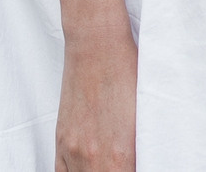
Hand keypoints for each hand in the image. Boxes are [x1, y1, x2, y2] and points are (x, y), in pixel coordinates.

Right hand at [56, 37, 137, 169]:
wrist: (97, 46)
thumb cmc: (126, 74)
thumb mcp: (143, 121)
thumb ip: (139, 152)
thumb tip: (139, 162)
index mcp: (120, 156)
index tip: (135, 165)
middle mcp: (94, 158)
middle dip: (118, 171)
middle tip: (124, 162)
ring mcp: (73, 150)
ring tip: (109, 163)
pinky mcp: (61, 141)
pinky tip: (89, 167)